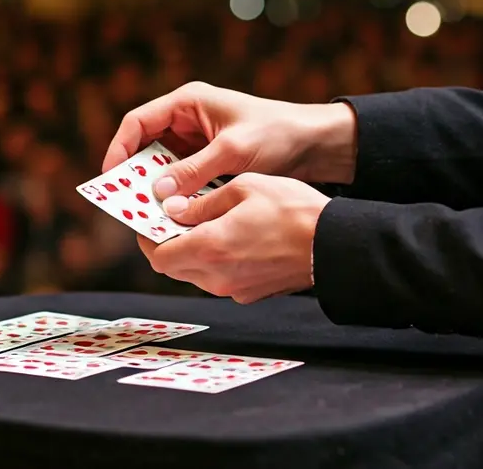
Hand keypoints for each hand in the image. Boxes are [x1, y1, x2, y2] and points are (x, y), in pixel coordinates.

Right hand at [102, 82, 356, 199]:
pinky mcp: (209, 162)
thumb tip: (158, 193)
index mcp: (187, 103)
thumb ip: (193, 171)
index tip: (112, 179)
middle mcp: (187, 120)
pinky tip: (176, 215)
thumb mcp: (233, 152)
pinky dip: (177, 195)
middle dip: (137, 174)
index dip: (119, 148)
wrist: (317, 144)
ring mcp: (198, 142)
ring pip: (163, 166)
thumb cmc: (278, 134)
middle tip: (126, 204)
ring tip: (149, 214)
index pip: (137, 122)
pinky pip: (182, 179)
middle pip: (146, 146)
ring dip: (157, 188)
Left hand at [138, 173, 328, 303]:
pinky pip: (218, 277)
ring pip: (194, 273)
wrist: (335, 244)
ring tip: (202, 223)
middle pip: (173, 267)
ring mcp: (233, 289)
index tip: (149, 219)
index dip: (147, 237)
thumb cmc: (292, 211)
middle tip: (172, 218)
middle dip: (167, 243)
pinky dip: (213, 260)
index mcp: (209, 248)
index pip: (158, 255)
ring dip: (190, 251)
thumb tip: (173, 209)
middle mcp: (216, 276)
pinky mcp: (250, 293)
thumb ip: (202, 202)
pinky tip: (227, 236)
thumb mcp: (243, 188)